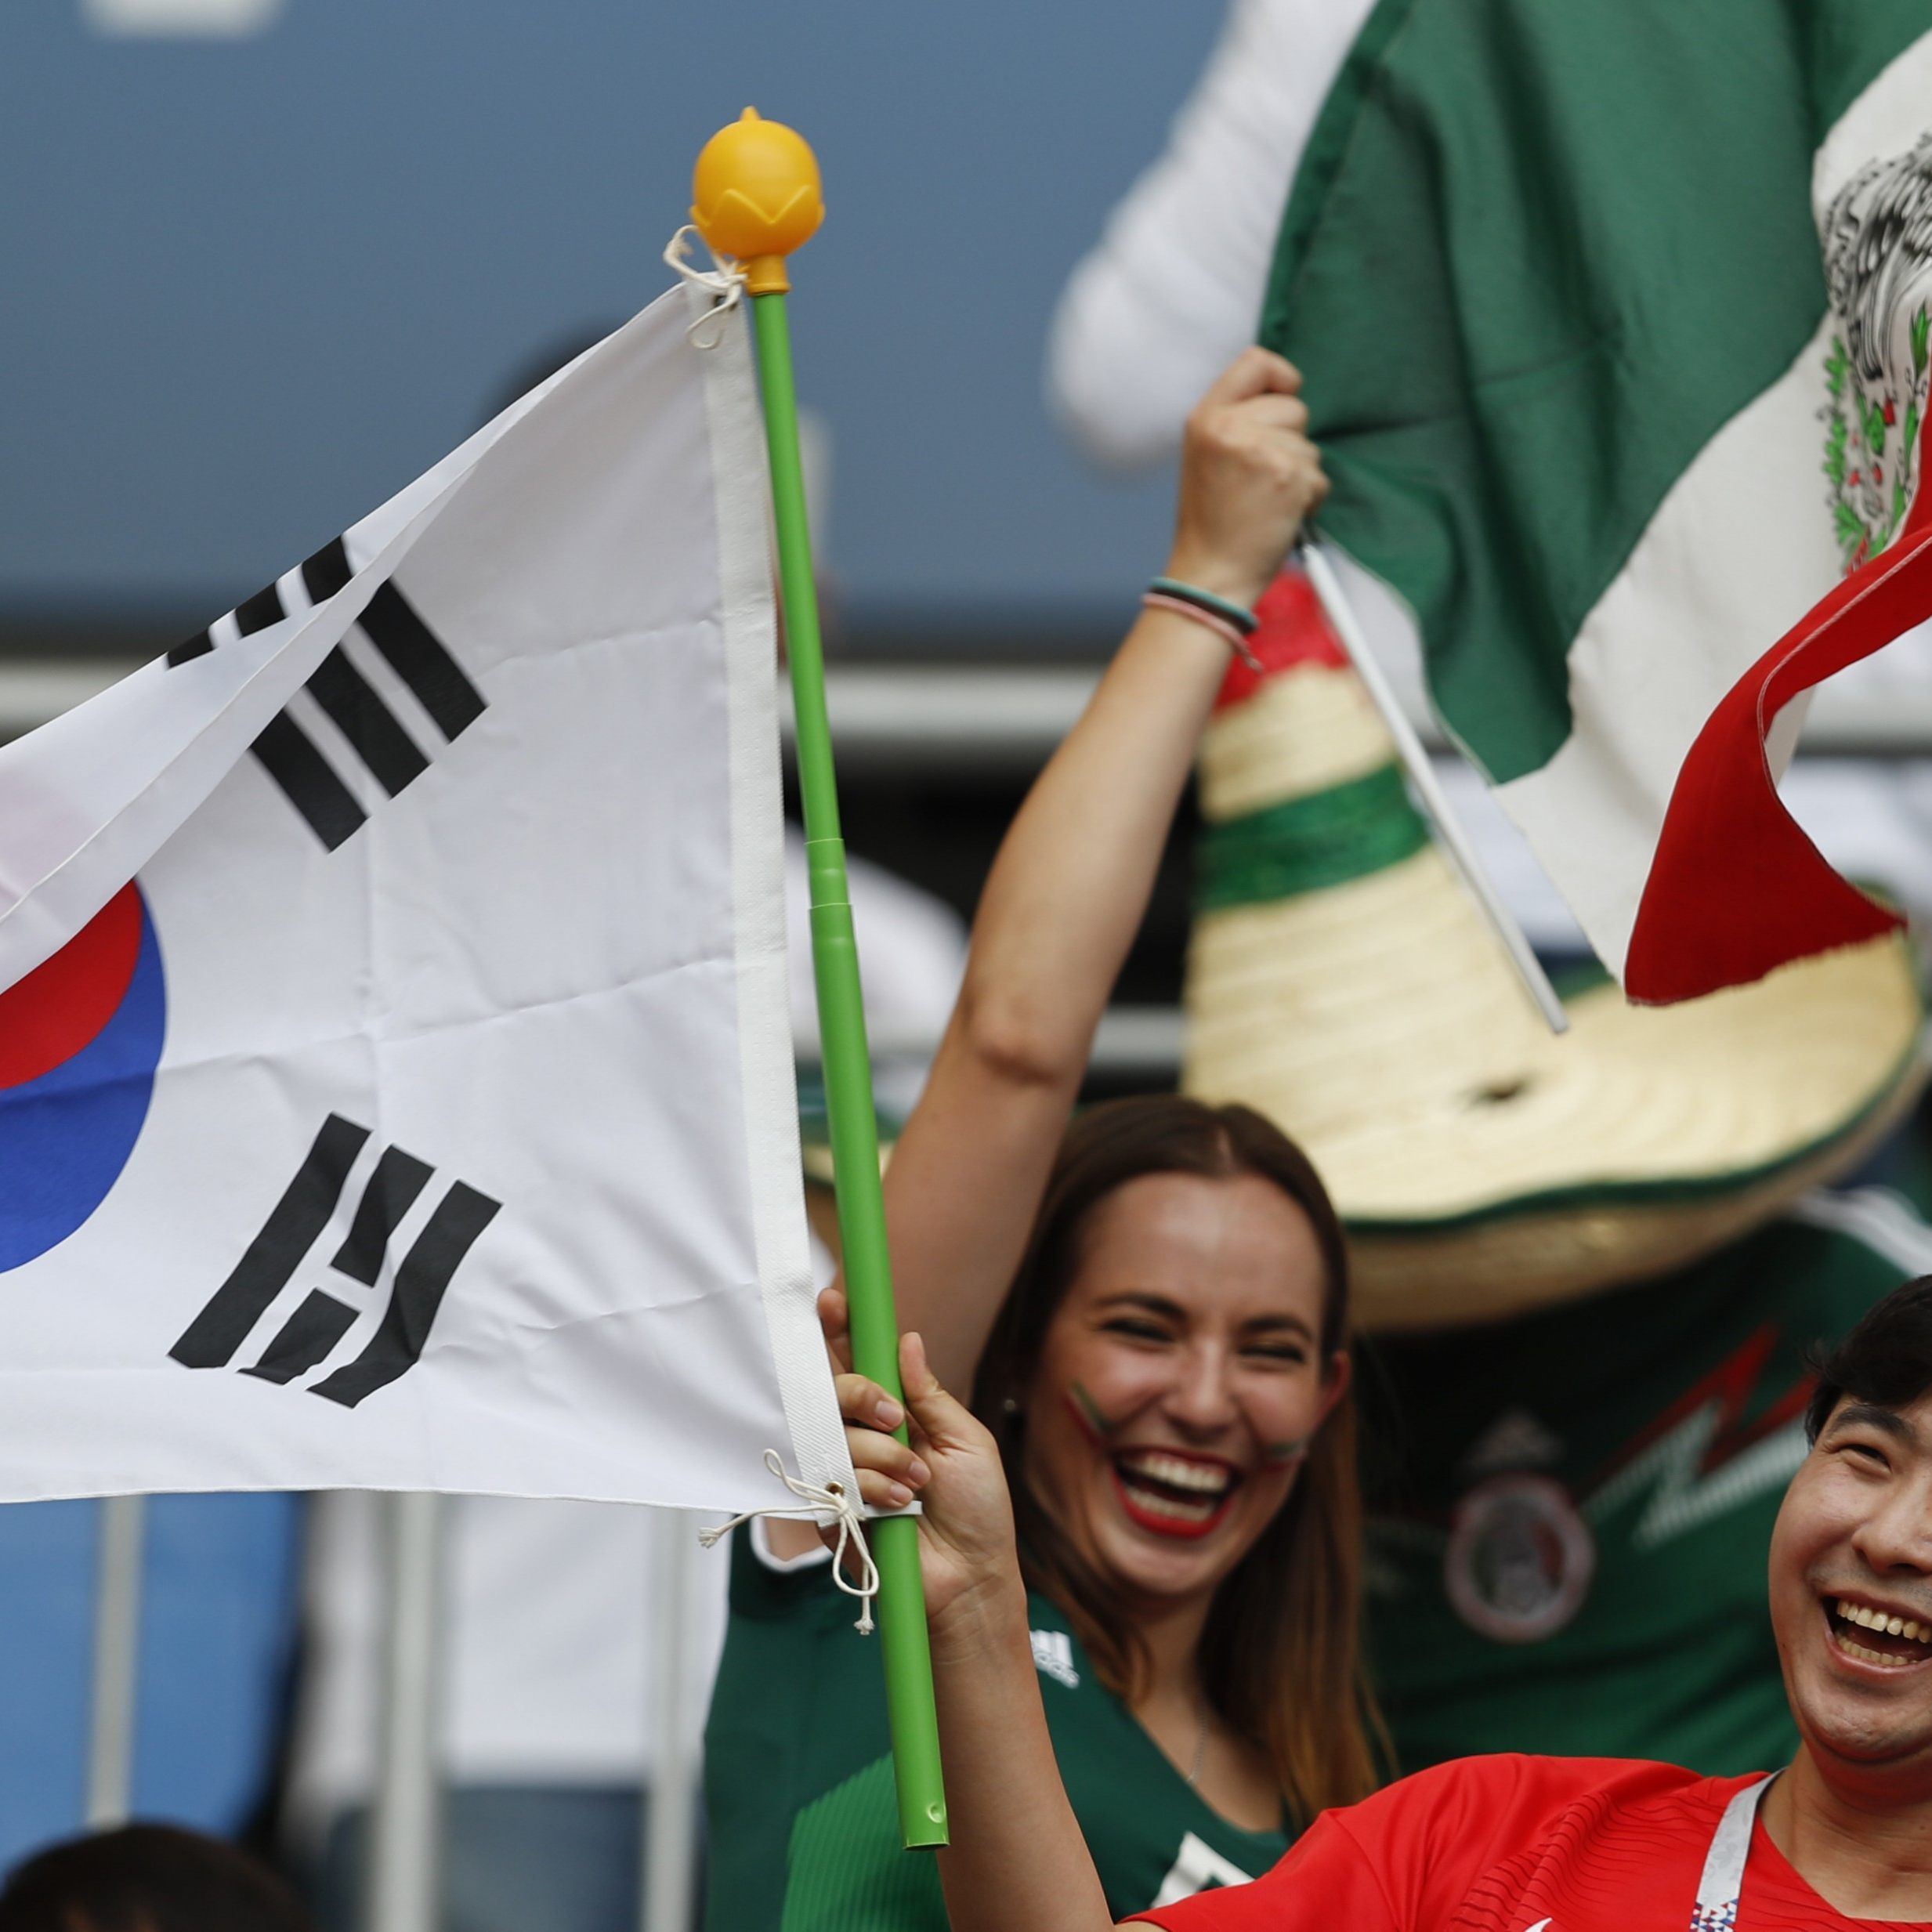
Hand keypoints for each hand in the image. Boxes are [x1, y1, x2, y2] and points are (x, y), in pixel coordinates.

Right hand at [819, 1288, 1022, 1633]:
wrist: (969, 1578)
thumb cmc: (979, 1511)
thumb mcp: (968, 1441)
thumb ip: (931, 1394)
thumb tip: (907, 1340)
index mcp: (901, 1414)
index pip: (862, 1363)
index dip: (843, 1332)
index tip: (833, 1302)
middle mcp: (867, 1437)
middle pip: (835, 1389)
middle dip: (861, 1394)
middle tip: (894, 1418)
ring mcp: (845, 1471)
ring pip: (834, 1432)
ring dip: (881, 1455)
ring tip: (916, 1486)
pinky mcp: (831, 1507)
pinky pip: (832, 1476)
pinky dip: (869, 1486)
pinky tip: (898, 1506)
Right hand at [1166, 347, 1327, 611]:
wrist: (1210, 575)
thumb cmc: (1212, 522)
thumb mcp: (1207, 455)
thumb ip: (1237, 420)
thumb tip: (1285, 395)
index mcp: (1206, 418)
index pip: (1256, 361)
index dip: (1280, 377)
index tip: (1283, 399)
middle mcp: (1231, 428)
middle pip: (1293, 406)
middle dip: (1289, 440)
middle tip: (1261, 476)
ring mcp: (1262, 452)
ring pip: (1309, 446)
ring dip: (1299, 475)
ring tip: (1266, 501)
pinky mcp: (1289, 478)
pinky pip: (1319, 477)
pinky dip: (1308, 500)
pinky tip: (1278, 517)